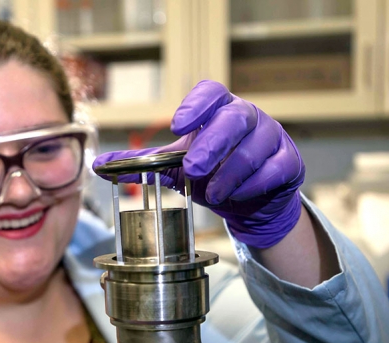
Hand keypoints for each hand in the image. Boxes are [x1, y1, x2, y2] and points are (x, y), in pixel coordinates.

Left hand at [93, 80, 304, 247]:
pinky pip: (275, 170)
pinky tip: (239, 195)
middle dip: (212, 145)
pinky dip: (254, 185)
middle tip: (193, 169)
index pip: (210, 91)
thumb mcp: (173, 168)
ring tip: (214, 192)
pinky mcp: (289, 161)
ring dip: (230, 173)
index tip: (177, 125)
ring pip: (255, 147)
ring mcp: (272, 136)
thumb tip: (99, 164)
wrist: (247, 203)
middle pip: (234, 118)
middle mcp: (246, 117)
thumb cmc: (211, 176)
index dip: (196, 104)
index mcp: (217, 111)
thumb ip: (141, 164)